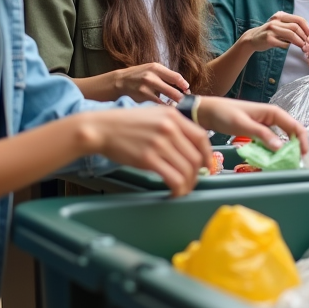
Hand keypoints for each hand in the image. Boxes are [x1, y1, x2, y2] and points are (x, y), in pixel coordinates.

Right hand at [83, 106, 211, 196]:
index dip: (207, 155)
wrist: (101, 128)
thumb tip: (189, 146)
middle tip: (191, 182)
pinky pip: (173, 178)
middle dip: (197, 174)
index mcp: (173, 116)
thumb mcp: (153, 114)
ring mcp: (160, 143)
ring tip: (182, 190)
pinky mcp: (148, 158)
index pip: (202, 137)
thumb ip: (173, 126)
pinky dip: (178, 189)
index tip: (206, 166)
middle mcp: (170, 128)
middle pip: (196, 157)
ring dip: (188, 185)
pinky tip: (173, 193)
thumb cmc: (125, 124)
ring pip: (187, 170)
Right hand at [110, 62, 189, 103]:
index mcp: (156, 68)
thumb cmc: (138, 77)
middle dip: (181, 100)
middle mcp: (151, 76)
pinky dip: (163, 109)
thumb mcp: (151, 70)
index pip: (176, 77)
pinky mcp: (141, 98)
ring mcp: (145, 88)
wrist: (118, 82)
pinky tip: (165, 112)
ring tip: (177, 109)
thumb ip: (165, 76)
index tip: (188, 92)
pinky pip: (157, 106)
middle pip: (173, 91)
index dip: (184, 86)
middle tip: (186, 105)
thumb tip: (184, 87)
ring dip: (173, 106)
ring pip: (166, 101)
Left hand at [196, 97, 308, 154]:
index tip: (302, 156)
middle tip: (292, 164)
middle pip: (291, 134)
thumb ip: (262, 135)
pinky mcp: (258, 132)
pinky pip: (271, 142)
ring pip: (281, 139)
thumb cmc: (224, 114)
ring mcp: (266, 126)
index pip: (295, 126)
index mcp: (273, 113)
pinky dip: (273, 151)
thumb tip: (280, 147)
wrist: (208, 111)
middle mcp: (272, 118)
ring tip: (283, 164)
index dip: (302, 141)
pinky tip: (270, 160)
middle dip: (294, 148)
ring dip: (283, 151)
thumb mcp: (243, 124)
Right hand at [242, 12, 308, 52]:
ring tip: (303, 47)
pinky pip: (283, 43)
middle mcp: (276, 21)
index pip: (298, 19)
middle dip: (305, 36)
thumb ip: (290, 27)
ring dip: (299, 42)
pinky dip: (288, 46)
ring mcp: (271, 30)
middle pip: (295, 27)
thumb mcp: (279, 26)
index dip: (307, 27)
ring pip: (291, 34)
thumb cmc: (269, 33)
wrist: (252, 39)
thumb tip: (308, 34)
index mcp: (280, 16)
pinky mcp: (268, 39)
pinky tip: (288, 47)